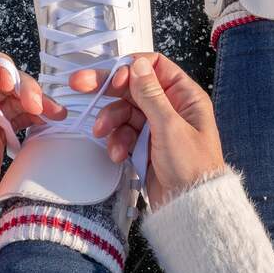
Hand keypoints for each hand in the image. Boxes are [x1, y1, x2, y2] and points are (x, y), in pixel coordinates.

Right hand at [69, 53, 224, 207]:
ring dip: (111, 121)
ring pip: (124, 112)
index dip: (131, 68)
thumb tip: (138, 65)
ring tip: (102, 132)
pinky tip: (117, 154)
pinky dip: (116, 141)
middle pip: (134, 88)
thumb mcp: (170, 126)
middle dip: (108, 89)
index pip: (155, 67)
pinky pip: (123, 134)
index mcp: (185, 97)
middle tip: (80, 85)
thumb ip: (151, 94)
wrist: (190, 207)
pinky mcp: (145, 146)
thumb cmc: (193, 168)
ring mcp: (156, 127)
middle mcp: (171, 108)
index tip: (114, 78)